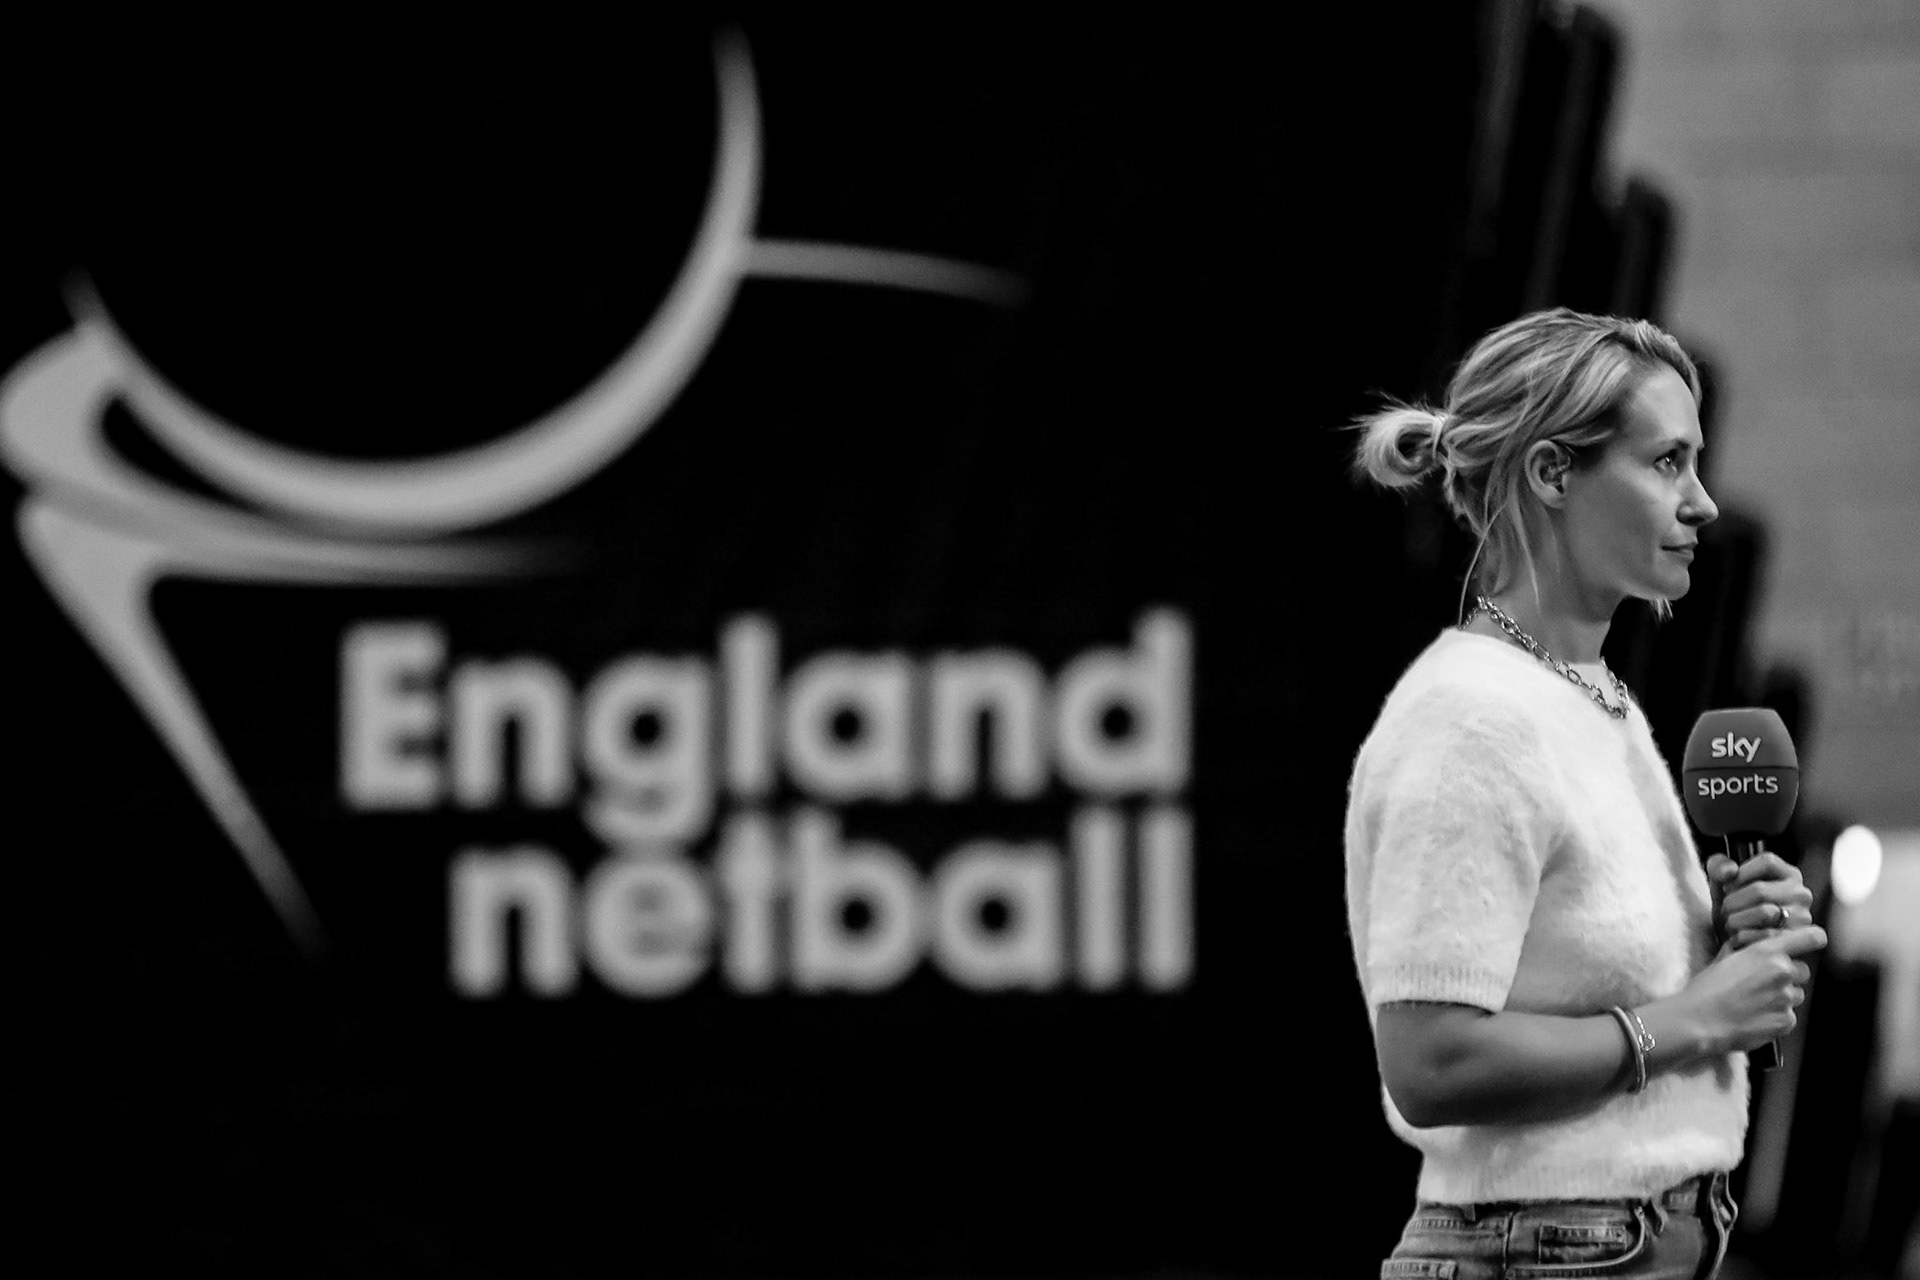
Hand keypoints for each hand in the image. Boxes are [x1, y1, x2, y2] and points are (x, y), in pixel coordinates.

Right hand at [1679, 925, 1828, 1054]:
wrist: (1699, 1021)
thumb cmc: (1706, 989)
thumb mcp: (1723, 958)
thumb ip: (1745, 948)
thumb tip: (1751, 943)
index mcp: (1766, 951)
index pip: (1810, 937)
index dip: (1813, 938)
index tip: (1811, 941)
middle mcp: (1782, 972)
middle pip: (1802, 970)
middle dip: (1788, 975)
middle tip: (1764, 983)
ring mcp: (1786, 998)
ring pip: (1796, 994)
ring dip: (1782, 996)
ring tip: (1756, 1003)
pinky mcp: (1786, 1021)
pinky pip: (1789, 1015)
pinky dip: (1776, 1016)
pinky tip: (1755, 1017)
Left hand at [1707, 852, 1814, 948]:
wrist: (1738, 947)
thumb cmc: (1734, 909)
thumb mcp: (1722, 884)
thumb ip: (1718, 867)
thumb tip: (1730, 871)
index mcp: (1788, 874)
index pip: (1767, 862)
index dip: (1741, 874)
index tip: (1728, 886)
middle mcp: (1801, 894)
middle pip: (1760, 889)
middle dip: (1732, 902)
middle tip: (1724, 910)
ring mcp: (1802, 919)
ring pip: (1764, 913)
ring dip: (1737, 920)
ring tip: (1731, 923)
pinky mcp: (1795, 942)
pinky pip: (1765, 936)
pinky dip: (1743, 937)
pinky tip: (1737, 937)